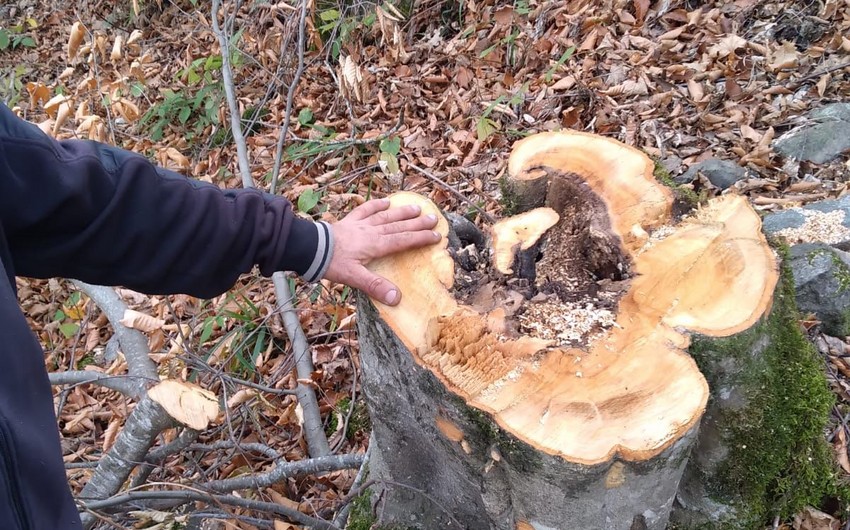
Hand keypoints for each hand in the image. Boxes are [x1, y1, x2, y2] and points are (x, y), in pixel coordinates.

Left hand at [324, 198, 440, 305]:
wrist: (310, 248)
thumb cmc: (332, 264)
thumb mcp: (354, 278)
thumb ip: (376, 286)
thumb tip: (397, 297)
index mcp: (375, 245)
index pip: (403, 241)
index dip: (421, 239)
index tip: (437, 236)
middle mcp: (372, 232)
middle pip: (398, 226)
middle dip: (417, 223)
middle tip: (434, 218)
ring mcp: (360, 224)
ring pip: (385, 216)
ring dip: (401, 212)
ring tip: (416, 208)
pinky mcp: (349, 221)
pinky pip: (365, 210)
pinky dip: (375, 205)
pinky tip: (385, 202)